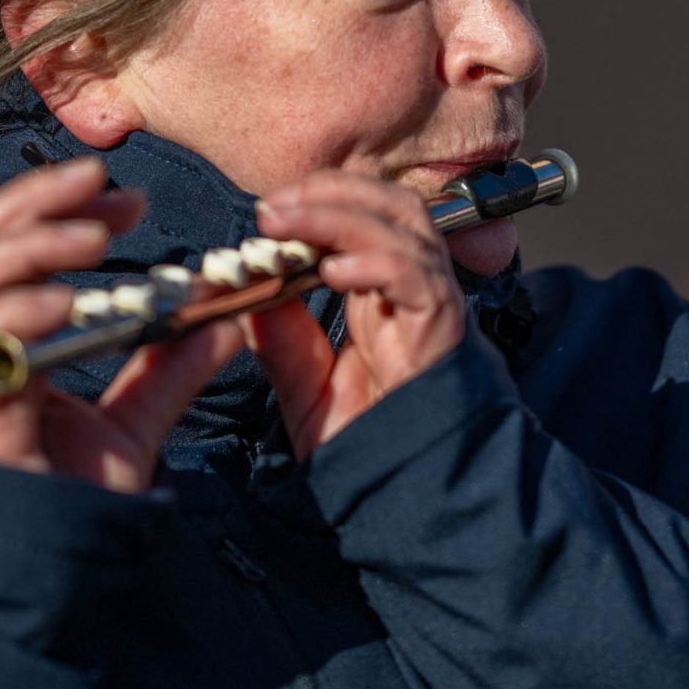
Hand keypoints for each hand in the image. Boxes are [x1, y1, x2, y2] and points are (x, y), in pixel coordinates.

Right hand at [0, 157, 234, 489]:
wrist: (50, 577)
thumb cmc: (75, 501)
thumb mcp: (135, 422)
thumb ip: (171, 369)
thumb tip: (223, 319)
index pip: (7, 246)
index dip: (56, 207)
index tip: (122, 193)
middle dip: (35, 203)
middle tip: (101, 182)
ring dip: (29, 246)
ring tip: (94, 236)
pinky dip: (15, 313)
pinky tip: (64, 301)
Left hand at [242, 171, 468, 454]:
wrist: (410, 497)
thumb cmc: (371, 445)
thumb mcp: (306, 387)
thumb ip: (281, 339)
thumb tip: (243, 288)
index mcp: (385, 295)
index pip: (367, 215)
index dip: (321, 198)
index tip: (269, 209)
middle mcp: (415, 290)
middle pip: (392, 205)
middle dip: (332, 192)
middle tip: (273, 207)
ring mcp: (433, 306)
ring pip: (405, 228)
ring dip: (342, 214)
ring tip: (289, 224)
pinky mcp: (444, 331)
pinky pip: (420, 278)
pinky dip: (376, 263)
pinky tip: (334, 271)